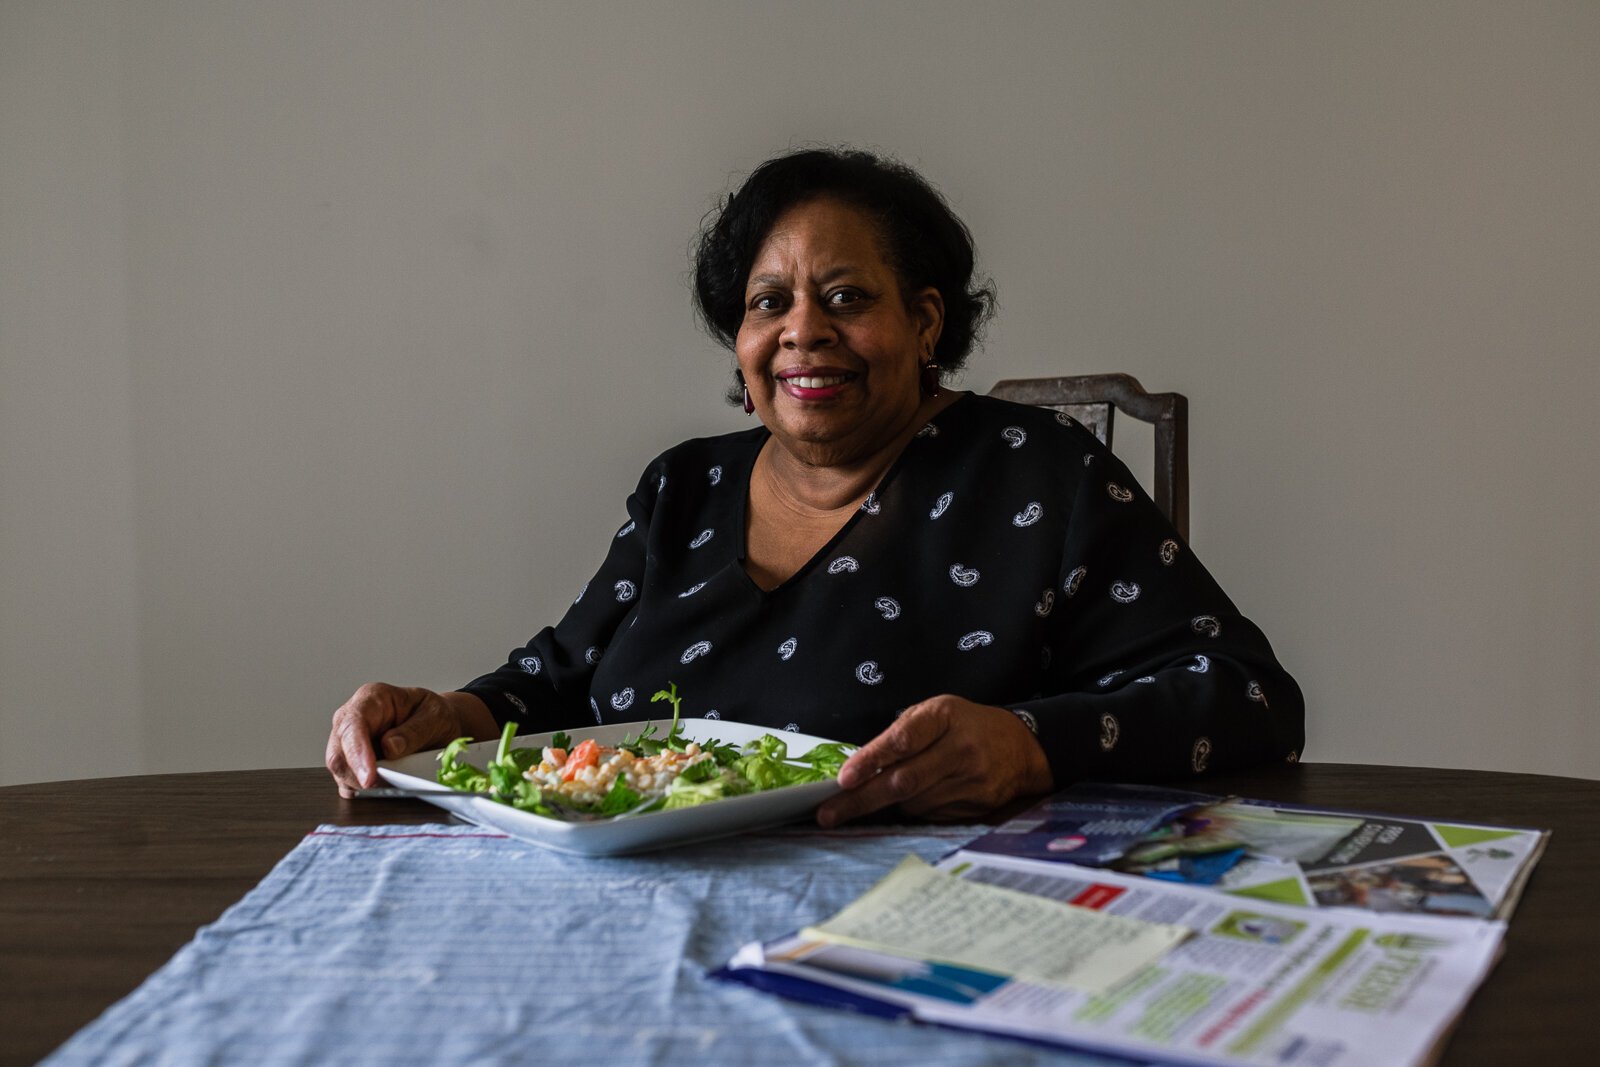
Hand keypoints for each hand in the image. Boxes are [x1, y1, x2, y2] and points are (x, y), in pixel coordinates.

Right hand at [325, 684, 496, 797]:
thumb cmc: (434, 715)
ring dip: (360, 785)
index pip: (353, 725)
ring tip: (388, 788)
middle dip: (356, 776)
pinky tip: (381, 790)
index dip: (357, 753)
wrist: (439, 723)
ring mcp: (349, 742)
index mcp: (371, 698)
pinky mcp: (353, 762)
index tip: (369, 777)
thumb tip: (389, 748)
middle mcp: (353, 719)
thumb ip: (414, 731)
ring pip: (340, 771)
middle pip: (338, 752)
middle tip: (382, 790)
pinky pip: (348, 781)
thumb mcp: (435, 717)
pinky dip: (363, 790)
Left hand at [815, 695, 1053, 826]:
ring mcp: (972, 781)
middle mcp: (961, 749)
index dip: (871, 760)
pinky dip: (914, 810)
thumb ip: (899, 734)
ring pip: (913, 804)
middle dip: (861, 800)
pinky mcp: (977, 807)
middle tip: (828, 814)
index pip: (903, 740)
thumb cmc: (966, 726)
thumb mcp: (935, 713)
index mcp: (945, 716)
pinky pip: (931, 815)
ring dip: (889, 804)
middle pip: (904, 782)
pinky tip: (917, 798)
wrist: (1022, 749)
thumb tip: (857, 769)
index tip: (844, 778)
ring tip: (879, 796)